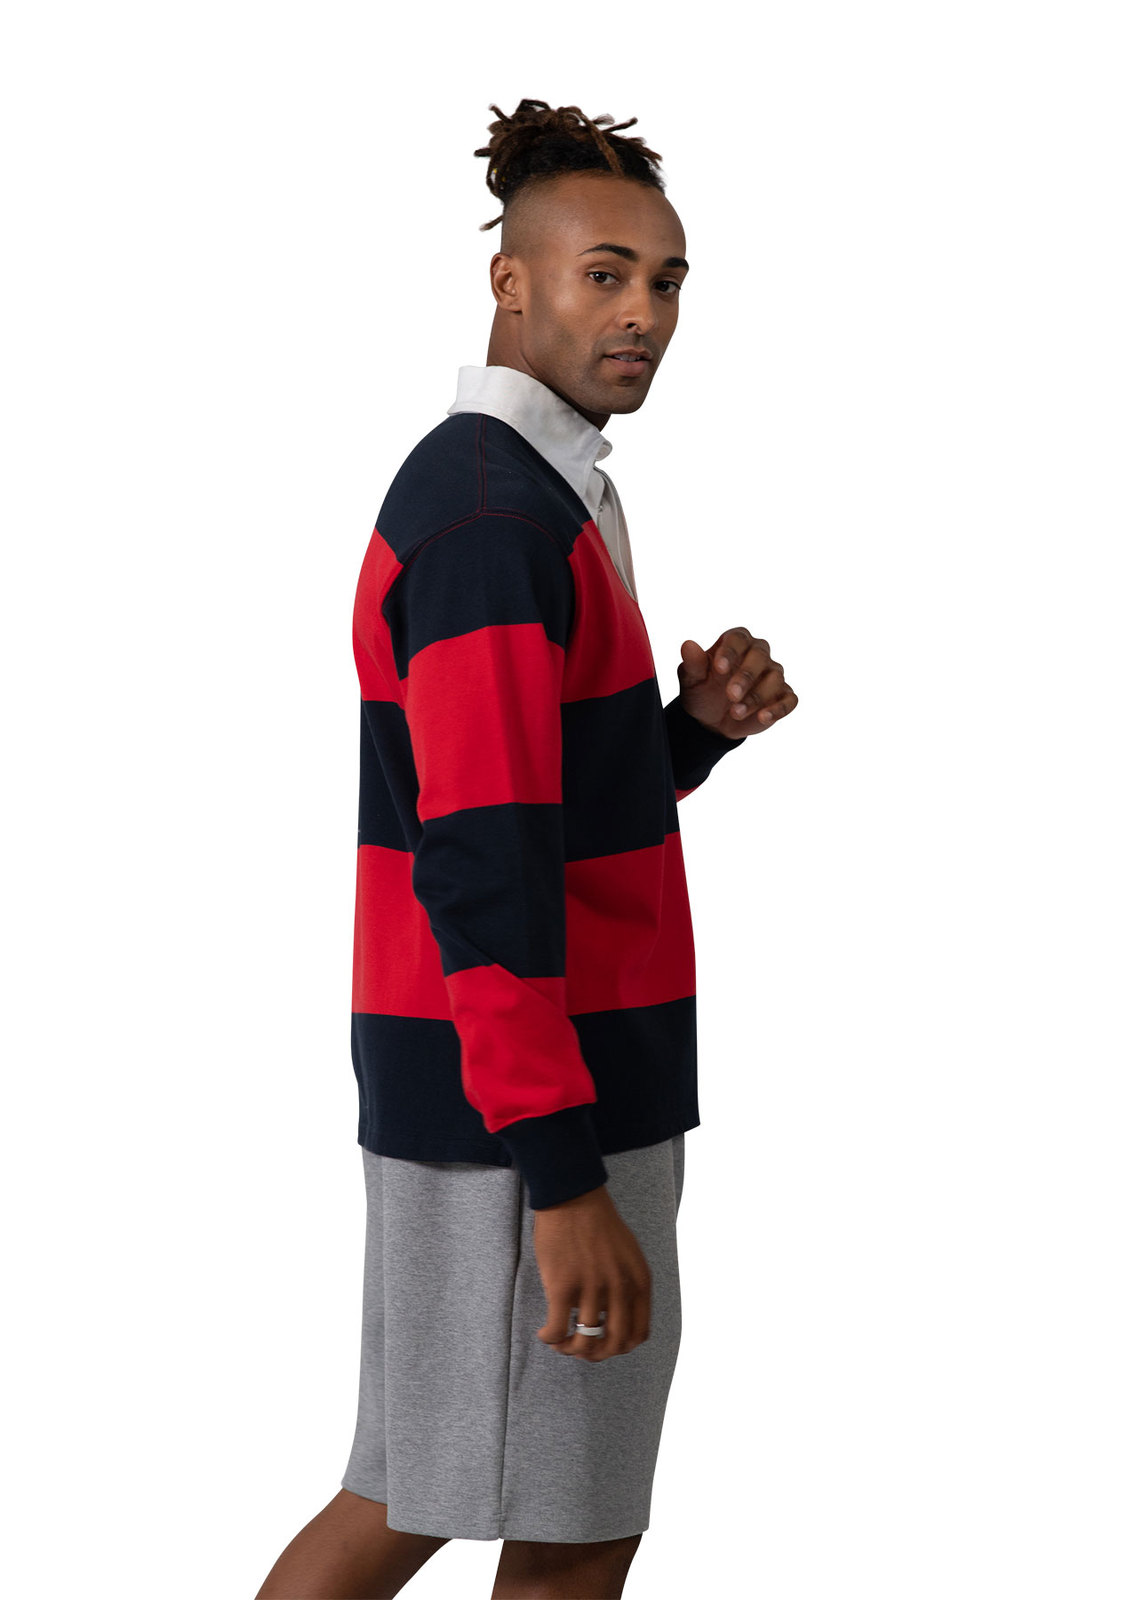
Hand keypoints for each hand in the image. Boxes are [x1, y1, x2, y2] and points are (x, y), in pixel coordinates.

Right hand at [531, 1185, 651, 1362]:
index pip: (639, 1333)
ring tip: (561, 1343)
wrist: (572, 1197)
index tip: (605, 1345)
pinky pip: (556, 1330)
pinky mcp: (562, 1286)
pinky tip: (545, 1334)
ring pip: (584, 1342)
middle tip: (581, 1350)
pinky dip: (550, 1339)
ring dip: (570, 1350)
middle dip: (597, 1355)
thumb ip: (629, 1285)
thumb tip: (618, 1320)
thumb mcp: (629, 1254)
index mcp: (638, 1281)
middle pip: (613, 1344)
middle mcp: (619, 1288)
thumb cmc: (598, 1223)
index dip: (621, 1347)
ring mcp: (591, 1288)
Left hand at [678, 627, 797, 737]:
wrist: (711, 719)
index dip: (730, 652)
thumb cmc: (702, 691)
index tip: (719, 669)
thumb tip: (688, 645)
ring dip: (756, 697)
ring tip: (736, 713)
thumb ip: (692, 663)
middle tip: (730, 695)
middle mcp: (758, 654)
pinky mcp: (782, 696)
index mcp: (736, 643)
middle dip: (746, 676)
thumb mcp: (692, 680)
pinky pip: (789, 700)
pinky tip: (763, 717)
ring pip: (774, 679)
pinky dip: (778, 709)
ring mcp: (772, 675)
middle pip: (759, 656)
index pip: (738, 639)